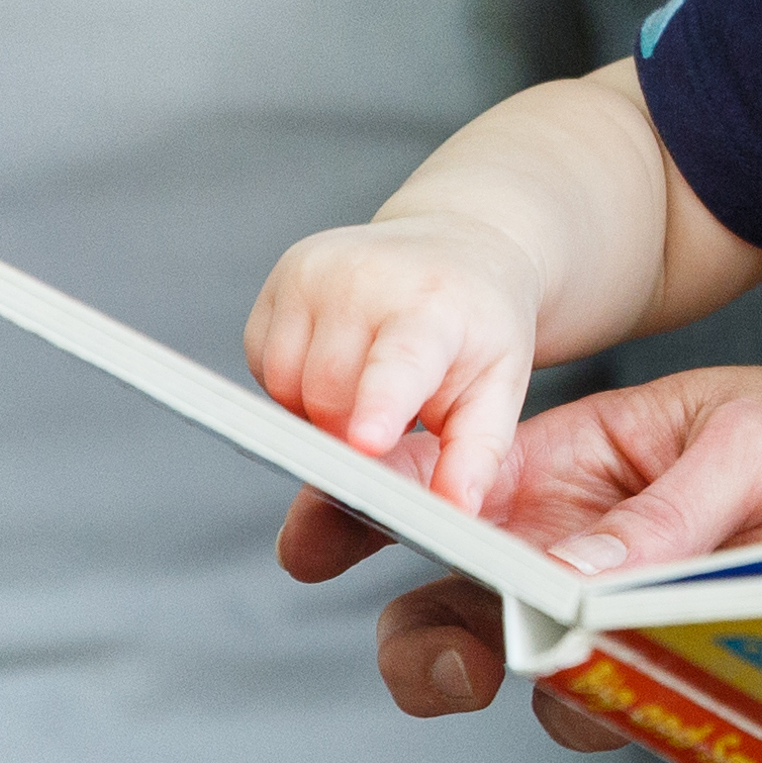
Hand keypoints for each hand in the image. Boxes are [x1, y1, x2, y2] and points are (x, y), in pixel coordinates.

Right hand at [246, 210, 552, 518]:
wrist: (457, 248)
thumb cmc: (478, 326)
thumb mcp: (498, 388)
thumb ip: (475, 455)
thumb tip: (451, 513)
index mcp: (433, 306)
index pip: (399, 363)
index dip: (379, 405)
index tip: (367, 443)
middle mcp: (365, 277)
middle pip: (327, 398)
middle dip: (349, 430)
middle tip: (394, 421)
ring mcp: (315, 270)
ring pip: (285, 386)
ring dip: (318, 407)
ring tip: (371, 384)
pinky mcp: (280, 277)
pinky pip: (263, 362)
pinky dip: (294, 381)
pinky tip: (340, 363)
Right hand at [276, 338, 761, 745]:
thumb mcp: (753, 446)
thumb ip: (657, 517)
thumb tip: (557, 584)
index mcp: (573, 461)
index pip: (447, 489)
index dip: (368, 512)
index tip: (314, 540)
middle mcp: (581, 547)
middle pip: (454, 610)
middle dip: (426, 647)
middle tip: (454, 670)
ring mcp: (626, 620)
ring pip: (532, 682)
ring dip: (543, 688)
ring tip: (594, 668)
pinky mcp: (683, 679)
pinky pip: (624, 719)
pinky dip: (627, 715)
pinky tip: (664, 691)